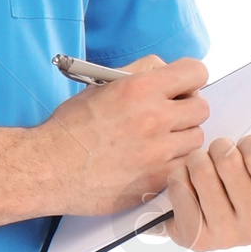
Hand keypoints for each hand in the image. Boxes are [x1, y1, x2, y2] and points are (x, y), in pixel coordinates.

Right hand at [38, 55, 211, 215]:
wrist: (49, 169)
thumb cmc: (70, 129)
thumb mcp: (101, 85)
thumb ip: (140, 72)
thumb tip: (167, 70)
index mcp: (141, 88)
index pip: (196, 72)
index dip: (190, 78)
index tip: (182, 87)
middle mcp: (154, 118)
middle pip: (201, 107)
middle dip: (186, 109)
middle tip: (168, 116)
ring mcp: (158, 152)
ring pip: (196, 139)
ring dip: (181, 138)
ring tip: (157, 142)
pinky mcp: (156, 180)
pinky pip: (184, 166)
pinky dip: (174, 163)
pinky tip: (153, 162)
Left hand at [162, 123, 250, 251]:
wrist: (217, 222)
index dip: (248, 143)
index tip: (248, 150)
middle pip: (227, 160)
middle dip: (221, 147)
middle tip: (222, 155)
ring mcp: (225, 236)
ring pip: (200, 169)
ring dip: (199, 159)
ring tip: (205, 166)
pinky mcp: (194, 238)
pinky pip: (179, 185)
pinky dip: (180, 177)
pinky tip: (189, 185)